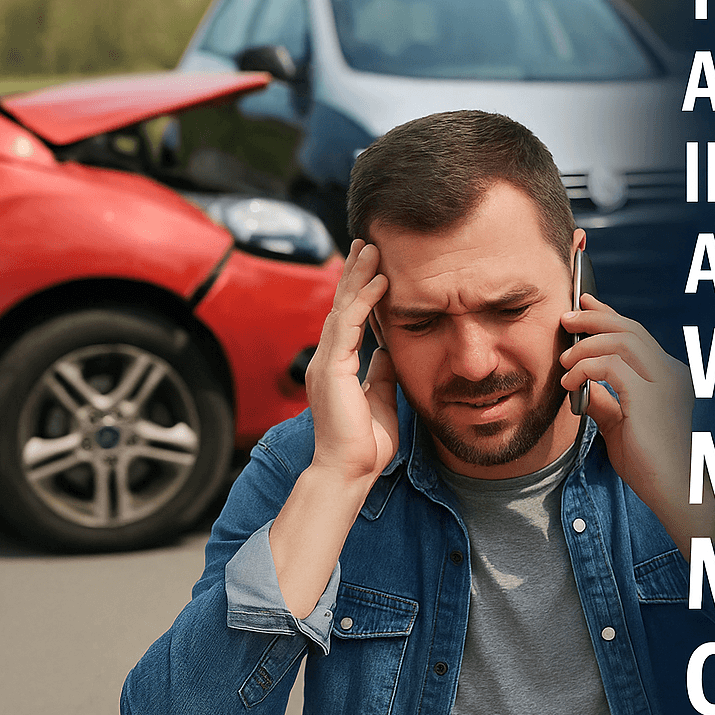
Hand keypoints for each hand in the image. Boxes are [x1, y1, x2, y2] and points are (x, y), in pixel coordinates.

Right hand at [306, 239, 397, 483]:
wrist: (350, 471)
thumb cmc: (365, 444)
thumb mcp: (380, 399)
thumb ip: (380, 373)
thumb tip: (387, 351)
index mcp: (337, 367)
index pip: (348, 319)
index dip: (359, 291)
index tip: (372, 266)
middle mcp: (327, 360)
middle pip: (341, 306)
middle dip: (354, 273)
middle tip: (367, 242)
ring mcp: (327, 363)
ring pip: (342, 308)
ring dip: (359, 277)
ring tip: (373, 249)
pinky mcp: (333, 368)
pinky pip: (348, 325)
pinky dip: (364, 301)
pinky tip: (379, 281)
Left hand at [559, 295, 714, 555]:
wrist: (677, 492)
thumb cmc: (653, 467)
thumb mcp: (623, 429)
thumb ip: (607, 405)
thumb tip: (585, 390)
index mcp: (669, 378)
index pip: (638, 336)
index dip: (609, 316)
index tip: (585, 305)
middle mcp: (670, 373)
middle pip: (629, 328)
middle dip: (595, 316)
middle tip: (567, 316)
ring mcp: (662, 382)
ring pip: (620, 340)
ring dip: (586, 343)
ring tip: (564, 359)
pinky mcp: (647, 396)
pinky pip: (609, 366)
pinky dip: (584, 368)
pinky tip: (570, 382)